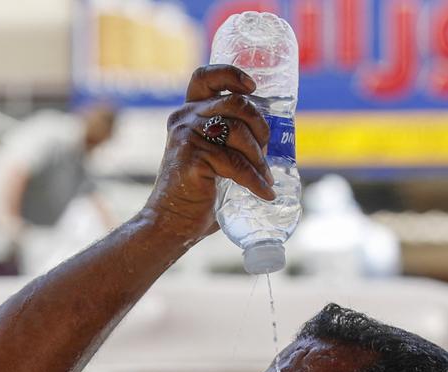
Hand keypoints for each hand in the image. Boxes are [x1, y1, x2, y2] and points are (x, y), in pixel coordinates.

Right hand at [142, 64, 274, 241]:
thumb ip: (231, 141)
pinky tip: (264, 192)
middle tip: (267, 148)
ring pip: (238, 131)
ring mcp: (186, 135)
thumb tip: (275, 138)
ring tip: (265, 175)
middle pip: (235, 102)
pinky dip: (255, 180)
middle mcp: (184, 118)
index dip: (231, 74)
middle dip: (260, 124)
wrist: (172, 221)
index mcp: (189, 113)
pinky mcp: (193, 156)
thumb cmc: (197, 192)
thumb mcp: (214, 156)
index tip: (253, 87)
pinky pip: (235, 163)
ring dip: (259, 155)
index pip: (205, 78)